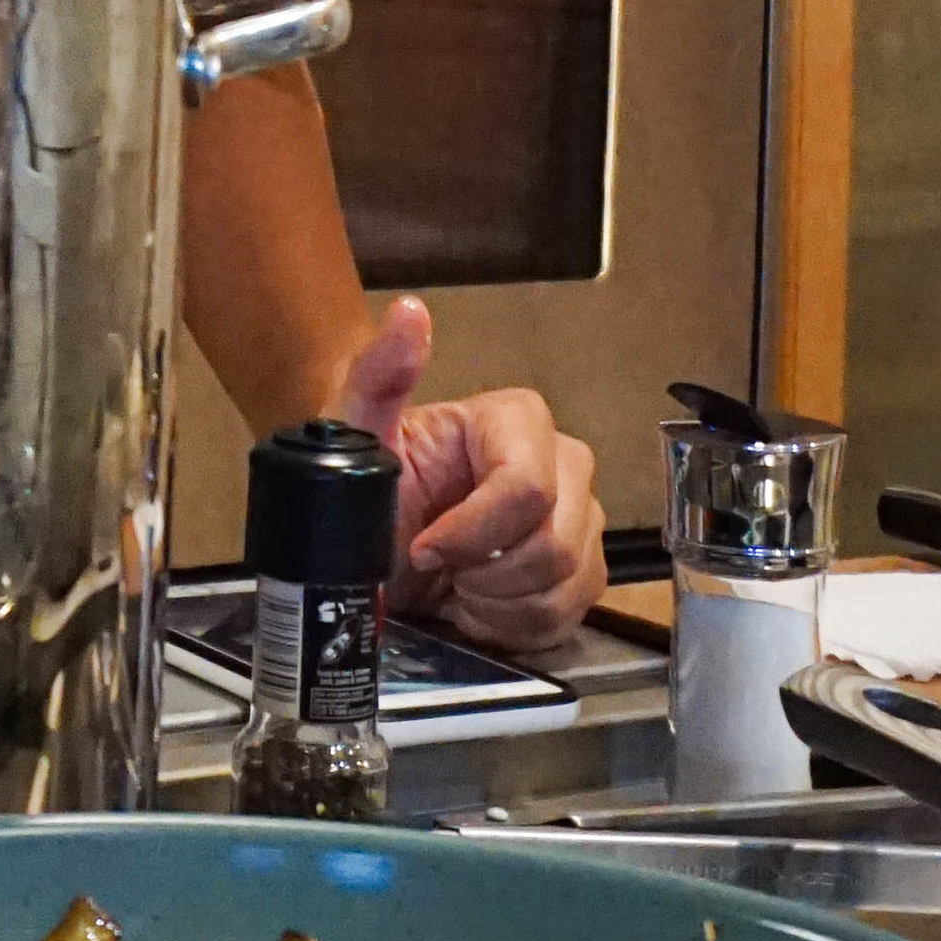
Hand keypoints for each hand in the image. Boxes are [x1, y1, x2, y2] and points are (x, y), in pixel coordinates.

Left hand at [335, 296, 604, 656]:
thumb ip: (379, 373)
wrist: (375, 542)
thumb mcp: (358, 431)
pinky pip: (570, 615)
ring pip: (567, 582)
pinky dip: (515, 626)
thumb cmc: (370, 482)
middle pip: (555, 542)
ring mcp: (579, 518)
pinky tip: (479, 605)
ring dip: (498, 602)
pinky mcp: (583, 570)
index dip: (472, 531)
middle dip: (486, 571)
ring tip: (457, 583)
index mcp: (516, 421)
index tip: (423, 547)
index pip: (527, 487)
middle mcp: (563, 462)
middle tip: (439, 568)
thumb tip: (409, 313)